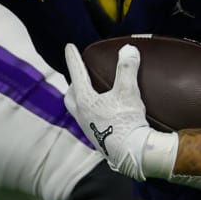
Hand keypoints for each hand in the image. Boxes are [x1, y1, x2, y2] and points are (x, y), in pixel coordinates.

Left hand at [62, 43, 178, 180]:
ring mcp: (88, 129)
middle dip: (74, 83)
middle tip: (80, 75)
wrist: (132, 152)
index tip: (69, 47)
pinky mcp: (97, 139)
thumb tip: (128, 50)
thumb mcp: (128, 91)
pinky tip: (103, 113)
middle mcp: (81, 115)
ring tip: (92, 94)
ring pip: (77, 110)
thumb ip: (127, 69)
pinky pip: (88, 121)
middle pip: (70, 95)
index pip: (76, 73)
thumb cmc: (127, 121)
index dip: (73, 58)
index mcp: (84, 101)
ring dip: (81, 99)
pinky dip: (91, 112)